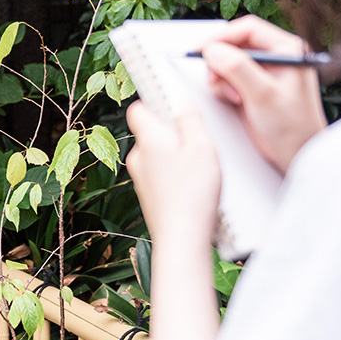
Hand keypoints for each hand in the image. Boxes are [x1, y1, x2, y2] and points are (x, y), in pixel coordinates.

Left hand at [126, 101, 221, 246]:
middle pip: (151, 131)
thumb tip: (182, 101)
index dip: (156, 102)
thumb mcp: (202, 147)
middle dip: (172, 131)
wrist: (182, 238)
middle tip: (197, 139)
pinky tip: (193, 185)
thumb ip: (190, 120)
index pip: (139, 108)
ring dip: (176, 154)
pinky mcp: (149, 195)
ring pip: (157, 154)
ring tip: (199, 166)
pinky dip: (175, 174)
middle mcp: (138, 157)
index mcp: (148, 139)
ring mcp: (141, 178)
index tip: (174, 103)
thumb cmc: (192, 194)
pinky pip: (160, 173)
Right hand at [199, 16, 326, 174]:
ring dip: (221, 76)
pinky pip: (229, 76)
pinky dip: (224, 87)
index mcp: (287, 49)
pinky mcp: (253, 86)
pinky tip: (234, 101)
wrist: (297, 156)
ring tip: (231, 95)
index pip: (248, 29)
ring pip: (229, 60)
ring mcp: (264, 72)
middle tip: (214, 78)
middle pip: (235, 43)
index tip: (203, 49)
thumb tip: (213, 50)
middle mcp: (276, 56)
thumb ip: (239, 69)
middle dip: (220, 60)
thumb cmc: (293, 128)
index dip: (223, 37)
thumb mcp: (264, 96)